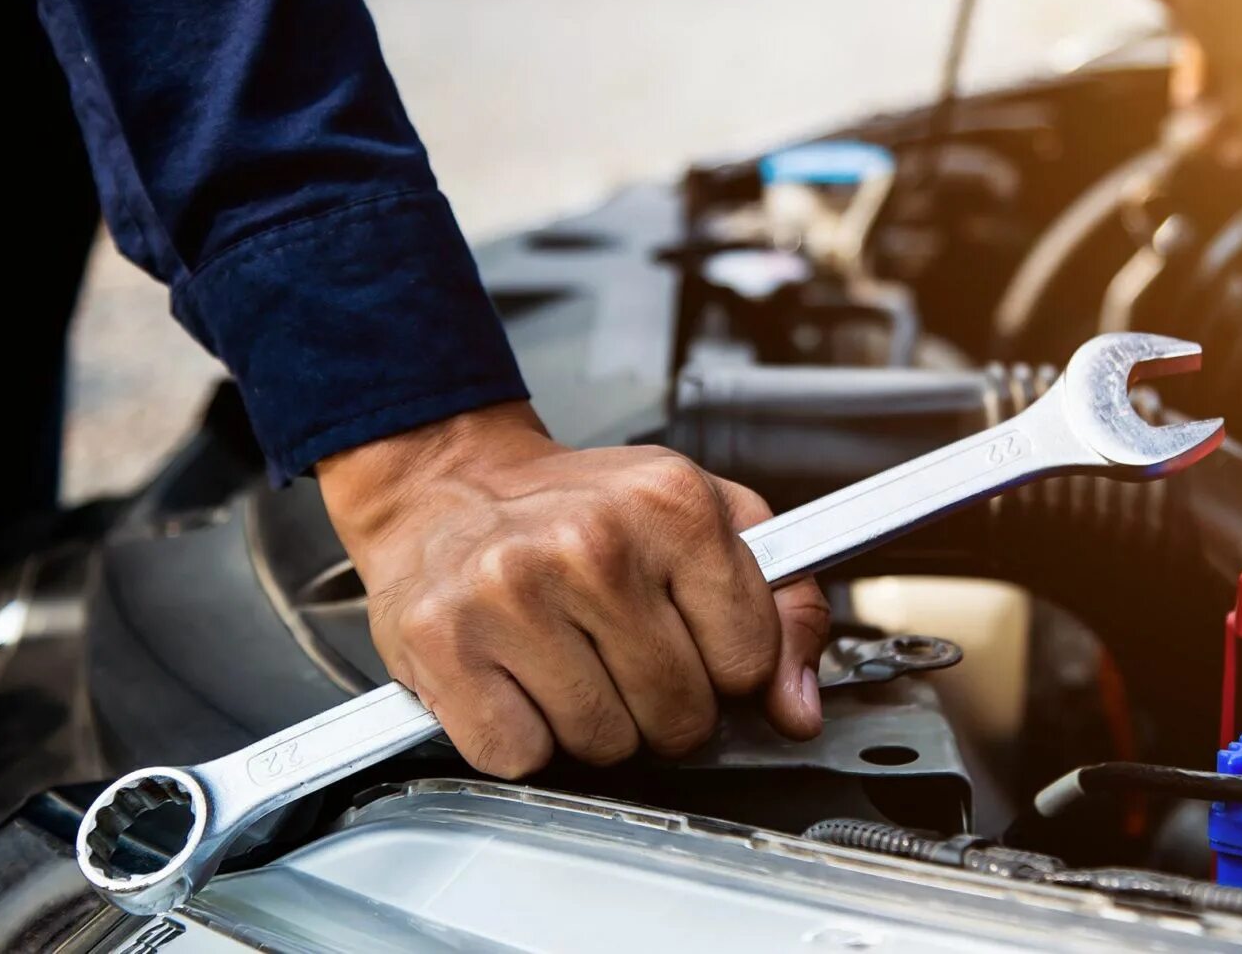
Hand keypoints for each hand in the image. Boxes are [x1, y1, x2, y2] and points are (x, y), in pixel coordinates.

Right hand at [318, 402, 828, 777]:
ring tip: (569, 659)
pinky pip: (521, 756)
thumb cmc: (581, 508)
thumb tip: (797, 709)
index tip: (697, 645)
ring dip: (593, 723)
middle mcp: (593, 546)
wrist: (449, 486)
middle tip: (623, 654)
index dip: (729, 670)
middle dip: (663, 705)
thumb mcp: (705, 519)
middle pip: (680, 714)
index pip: (749, 660)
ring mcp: (512, 596)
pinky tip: (517, 679)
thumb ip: (779, 606)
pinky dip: (523, 737)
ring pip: (605, 744)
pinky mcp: (443, 645)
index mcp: (672, 504)